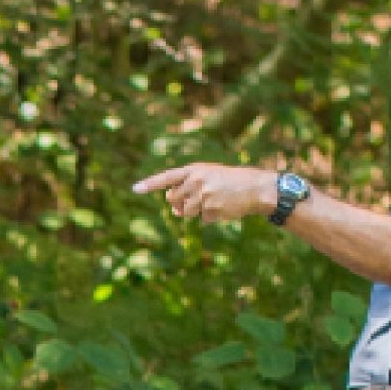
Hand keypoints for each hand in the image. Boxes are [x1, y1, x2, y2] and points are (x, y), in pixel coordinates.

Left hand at [133, 163, 280, 223]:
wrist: (255, 187)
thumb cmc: (228, 181)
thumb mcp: (207, 175)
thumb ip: (187, 188)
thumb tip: (175, 212)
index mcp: (194, 170)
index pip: (167, 177)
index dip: (150, 184)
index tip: (135, 189)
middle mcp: (196, 181)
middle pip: (172, 199)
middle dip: (180, 203)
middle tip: (198, 198)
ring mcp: (204, 196)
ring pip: (185, 212)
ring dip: (196, 211)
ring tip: (213, 201)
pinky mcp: (212, 210)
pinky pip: (202, 219)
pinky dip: (210, 217)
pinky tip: (222, 208)